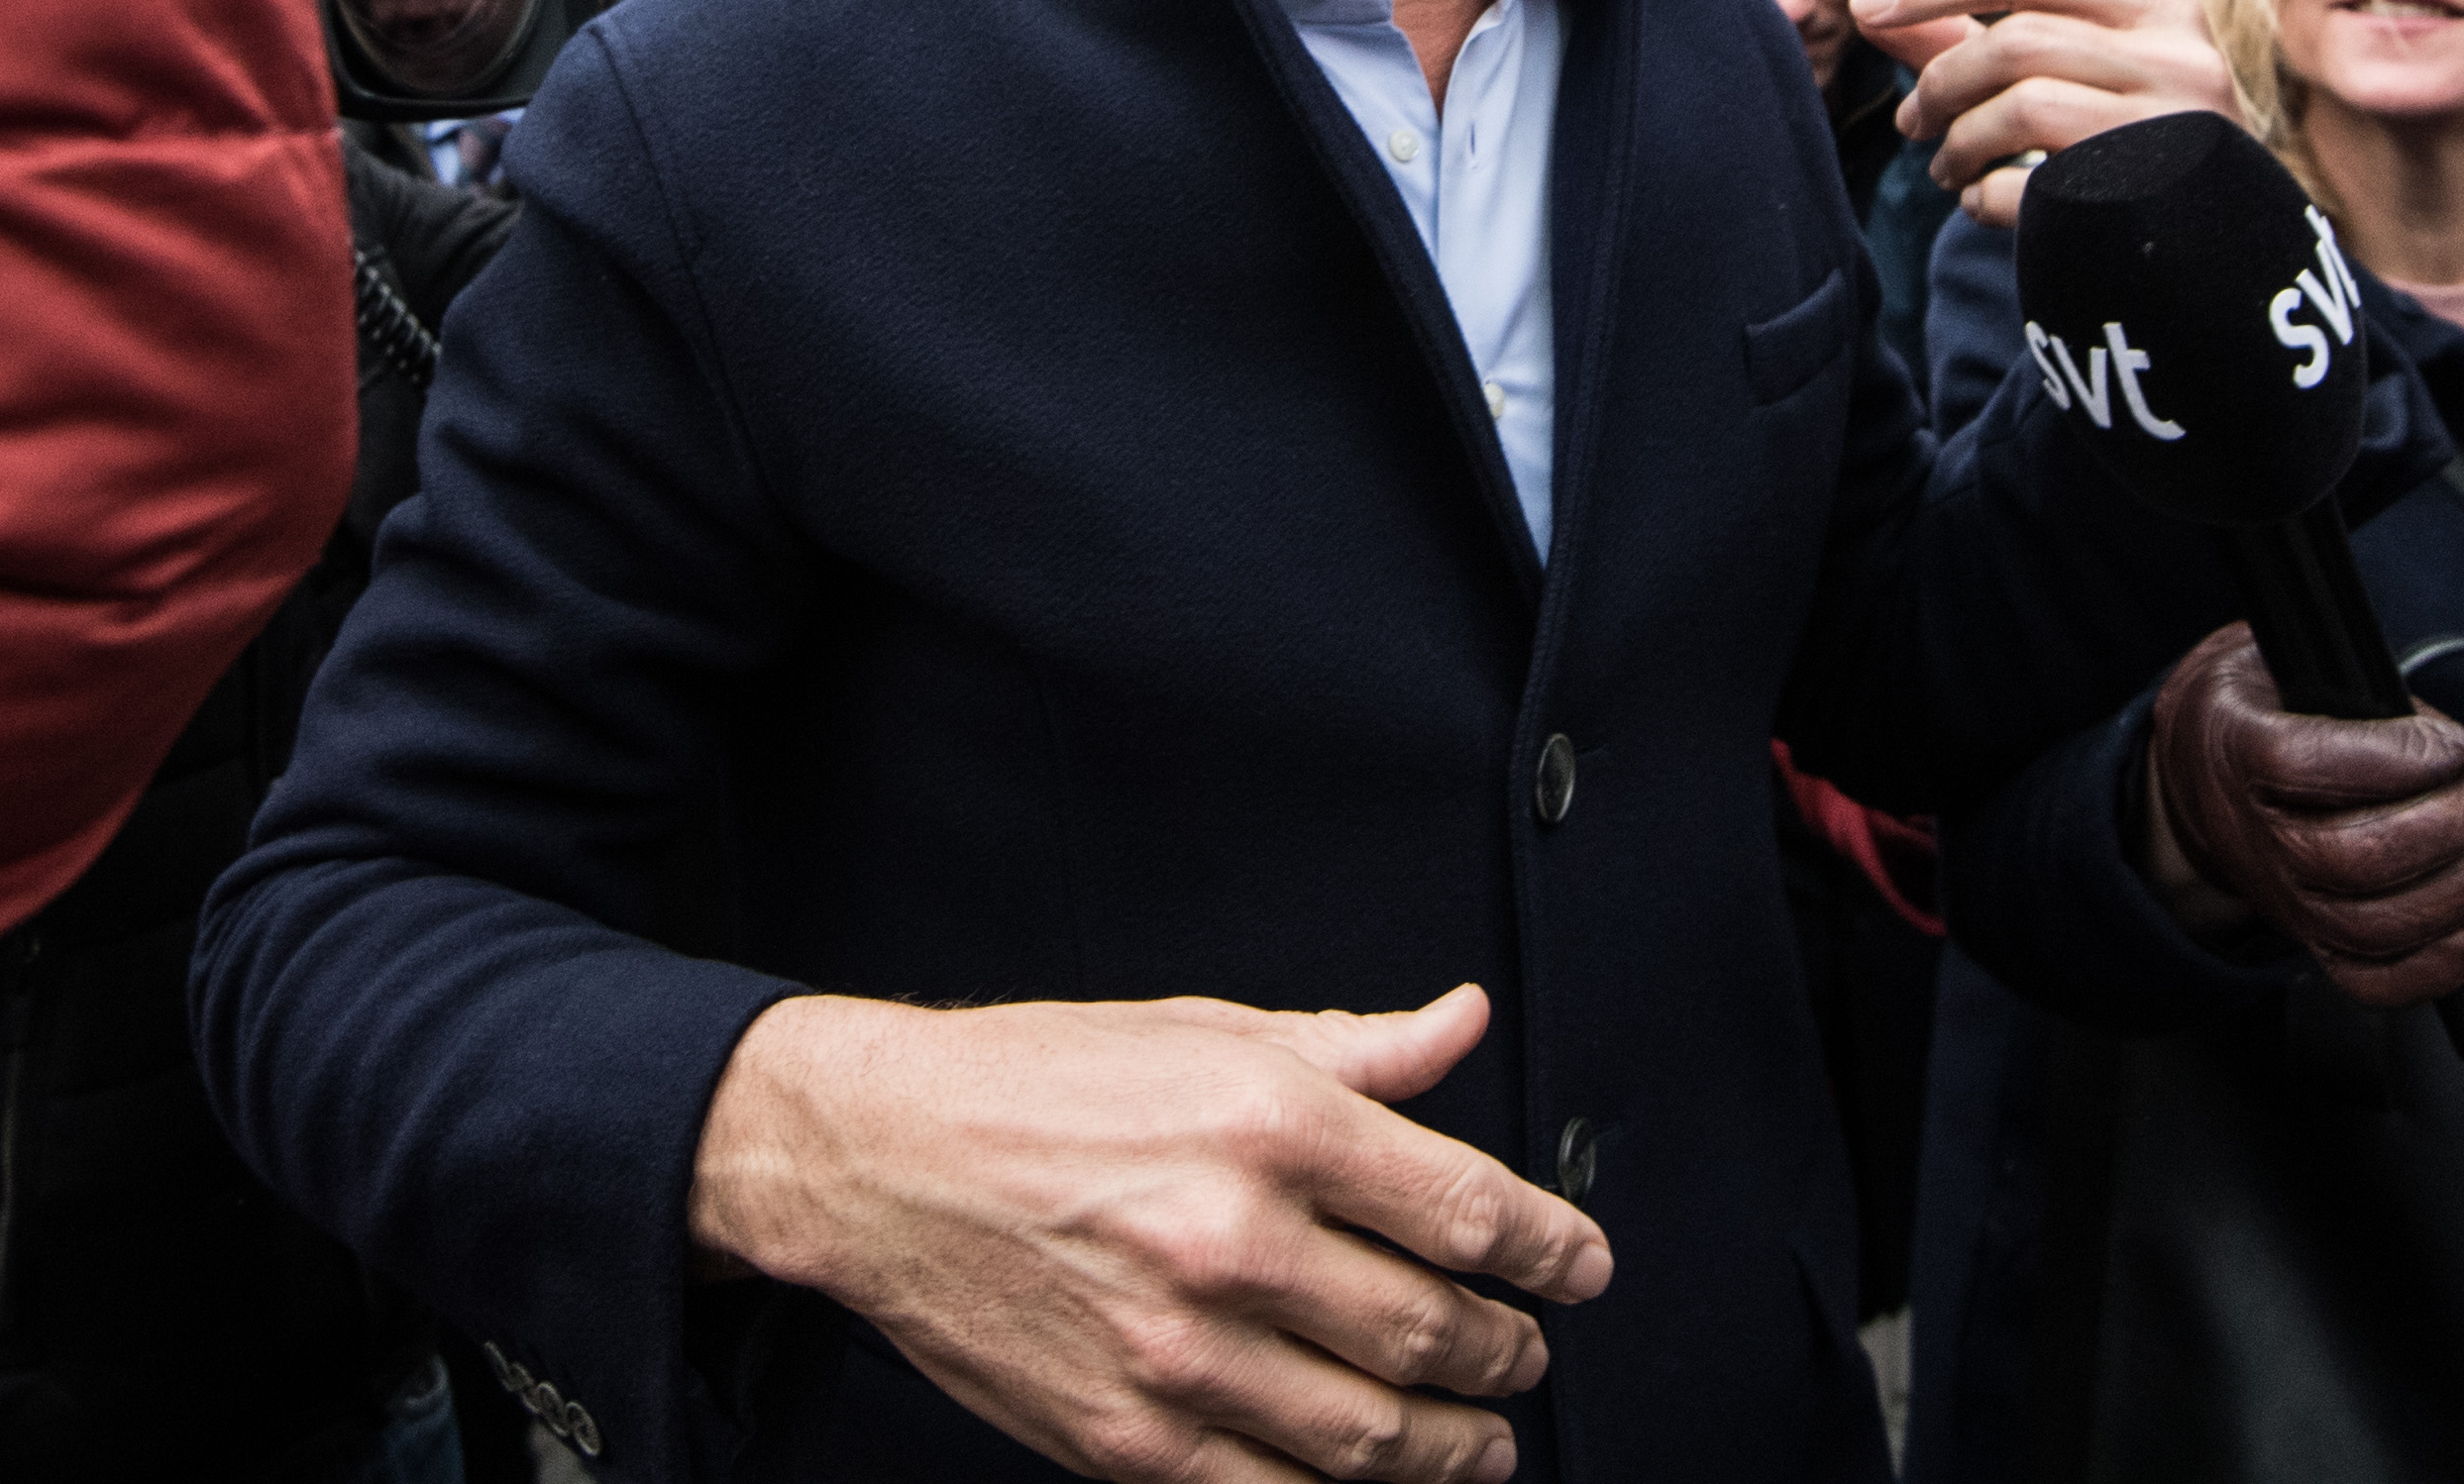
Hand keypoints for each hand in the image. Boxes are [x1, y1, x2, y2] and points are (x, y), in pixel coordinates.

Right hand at [688, 984, 1610, 1482]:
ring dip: (1456, 1448)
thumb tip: (1467, 1024)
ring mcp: (1179, 1352)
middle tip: (1528, 1353)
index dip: (1550, 1249)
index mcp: (1267, 1121)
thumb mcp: (1206, 1031)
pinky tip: (1372, 1480)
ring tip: (1484, 1441)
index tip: (1581, 1266)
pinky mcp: (1127, 1437)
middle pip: (1434, 1332)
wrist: (881, 1161)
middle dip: (1509, 1353)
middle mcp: (1232, 1238)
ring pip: (1372, 1435)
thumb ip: (1356, 1048)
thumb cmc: (1043, 1082)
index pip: (1466, 1210)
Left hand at [1848, 0, 2239, 226]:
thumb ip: (1974, 39)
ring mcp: (2173, 131)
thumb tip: (1869, 8)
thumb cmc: (2132, 150)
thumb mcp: (2075, 77)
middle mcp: (2181, 59)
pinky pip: (2032, 187)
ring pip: (2023, 108)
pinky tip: (1984, 204)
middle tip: (1911, 121)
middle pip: (2017, 40)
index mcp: (2163, 10)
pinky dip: (1985, 197)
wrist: (2227, 262)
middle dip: (1941, 81)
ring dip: (1958, 142)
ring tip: (1946, 167)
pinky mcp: (2153, 202)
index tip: (1865, 5)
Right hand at [2133, 624, 2463, 1007]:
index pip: (2311, 765)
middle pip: (2355, 858)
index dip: (2400, 759)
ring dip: (2462, 885)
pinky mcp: (2317, 940)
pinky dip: (2451, 961)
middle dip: (2447, 824)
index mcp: (2237, 751)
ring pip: (2378, 925)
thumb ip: (2389, 704)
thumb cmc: (2256, 711)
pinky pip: (2381, 982)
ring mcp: (2287, 900)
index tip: (2453, 746)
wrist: (2198, 778)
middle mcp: (2257, 840)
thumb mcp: (2295, 664)